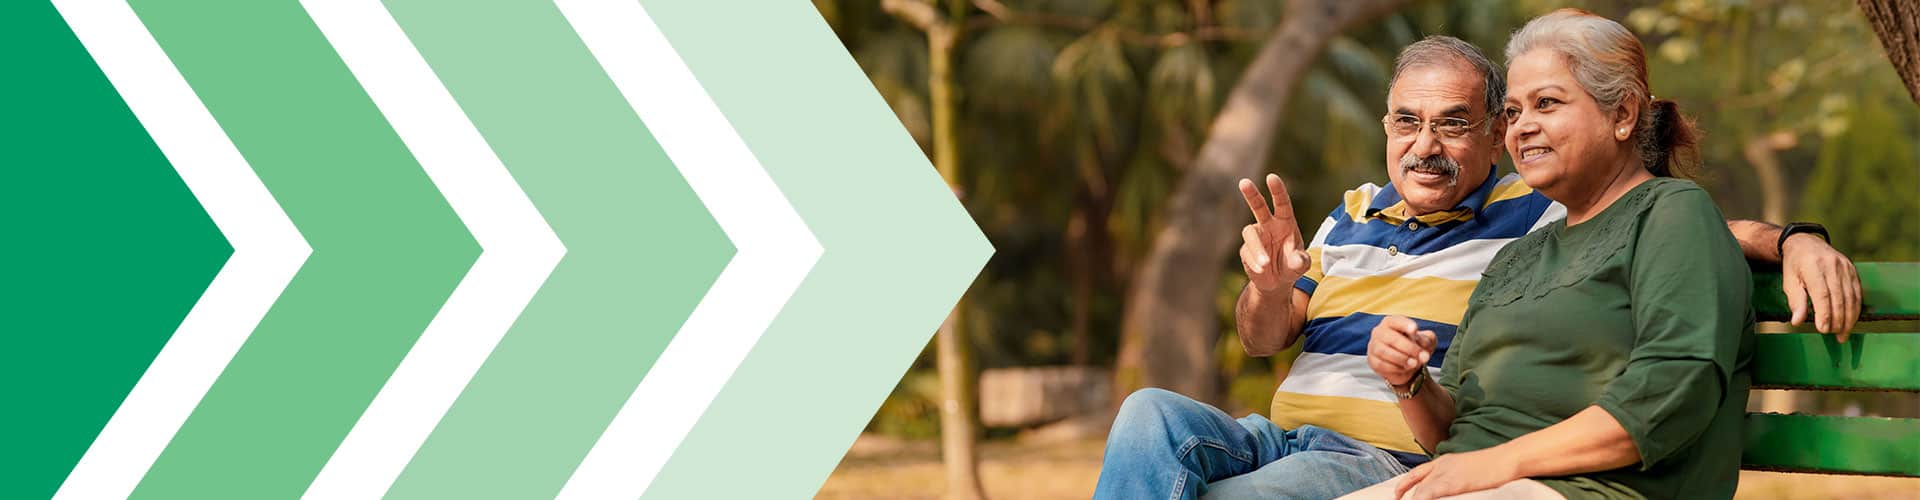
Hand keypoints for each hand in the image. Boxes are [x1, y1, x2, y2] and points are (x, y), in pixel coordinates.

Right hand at [1238, 174, 1309, 293]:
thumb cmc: (1291, 266)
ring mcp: (1256, 237)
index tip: (1271, 177)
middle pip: (1258, 206)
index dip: (1277, 190)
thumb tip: (1298, 260)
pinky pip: (1247, 253)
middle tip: (1244, 182)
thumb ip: (1301, 261)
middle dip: (1251, 194)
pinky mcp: (1245, 249)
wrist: (1277, 282)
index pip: (1282, 203)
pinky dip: (1255, 263)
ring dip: (1257, 248)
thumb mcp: (1300, 265)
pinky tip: (1262, 270)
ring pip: (1250, 233)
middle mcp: (1268, 225)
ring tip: (1266, 264)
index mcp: (1285, 222)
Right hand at [1367, 316, 1436, 386]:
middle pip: (1391, 338)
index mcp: (1391, 322)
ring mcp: (1373, 346)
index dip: (1405, 325)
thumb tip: (1422, 343)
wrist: (1406, 366)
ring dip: (1402, 359)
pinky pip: (1382, 364)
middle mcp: (1379, 332)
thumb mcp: (1426, 341)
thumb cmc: (1414, 348)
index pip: (1396, 321)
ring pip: (1385, 352)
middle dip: (1409, 348)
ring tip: (1415, 364)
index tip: (1415, 330)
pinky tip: (1404, 368)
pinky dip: (1396, 368)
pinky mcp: (1372, 361)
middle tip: (1423, 356)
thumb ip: (1428, 339)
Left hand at [1394, 448, 1520, 499]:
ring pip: (1420, 490)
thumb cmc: (1495, 466)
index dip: (1405, 484)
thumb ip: (1457, 477)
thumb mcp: (1469, 469)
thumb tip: (1454, 487)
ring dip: (1413, 499)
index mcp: (1444, 460)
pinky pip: (1428, 493)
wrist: (1507, 459)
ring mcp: (1446, 473)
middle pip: (1415, 480)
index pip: (1417, 472)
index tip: (1398, 493)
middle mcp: (1441, 465)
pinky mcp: (1452, 483)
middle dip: (1403, 493)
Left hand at [1781, 233, 1861, 341]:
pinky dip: (1856, 308)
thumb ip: (1796, 301)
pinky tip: (1851, 320)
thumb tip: (1797, 321)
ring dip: (1850, 318)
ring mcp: (1845, 267)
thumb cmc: (1795, 266)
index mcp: (1813, 267)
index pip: (1822, 294)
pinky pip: (1857, 292)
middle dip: (1839, 320)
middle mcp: (1832, 265)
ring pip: (1851, 297)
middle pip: (1839, 298)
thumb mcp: (1789, 282)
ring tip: (1844, 333)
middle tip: (1836, 336)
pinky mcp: (1853, 269)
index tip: (1823, 329)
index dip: (1824, 314)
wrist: (1806, 244)